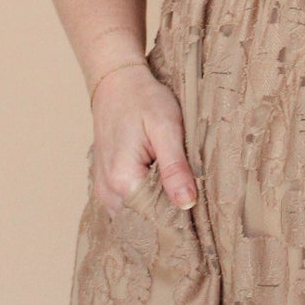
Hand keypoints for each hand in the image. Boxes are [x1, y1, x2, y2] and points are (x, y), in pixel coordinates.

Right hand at [90, 63, 197, 213]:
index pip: (156, 220)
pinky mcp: (106, 185)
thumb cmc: (142, 99)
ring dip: (158, 210)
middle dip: (170, 217)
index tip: (201, 213)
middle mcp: (107, 192)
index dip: (181, 221)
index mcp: (123, 180)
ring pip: (136, 217)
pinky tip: (162, 187)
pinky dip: (146, 203)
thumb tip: (187, 204)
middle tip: (195, 203)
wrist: (116, 82)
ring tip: (179, 191)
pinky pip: (128, 206)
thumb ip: (175, 168)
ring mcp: (103, 190)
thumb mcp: (167, 127)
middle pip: (145, 222)